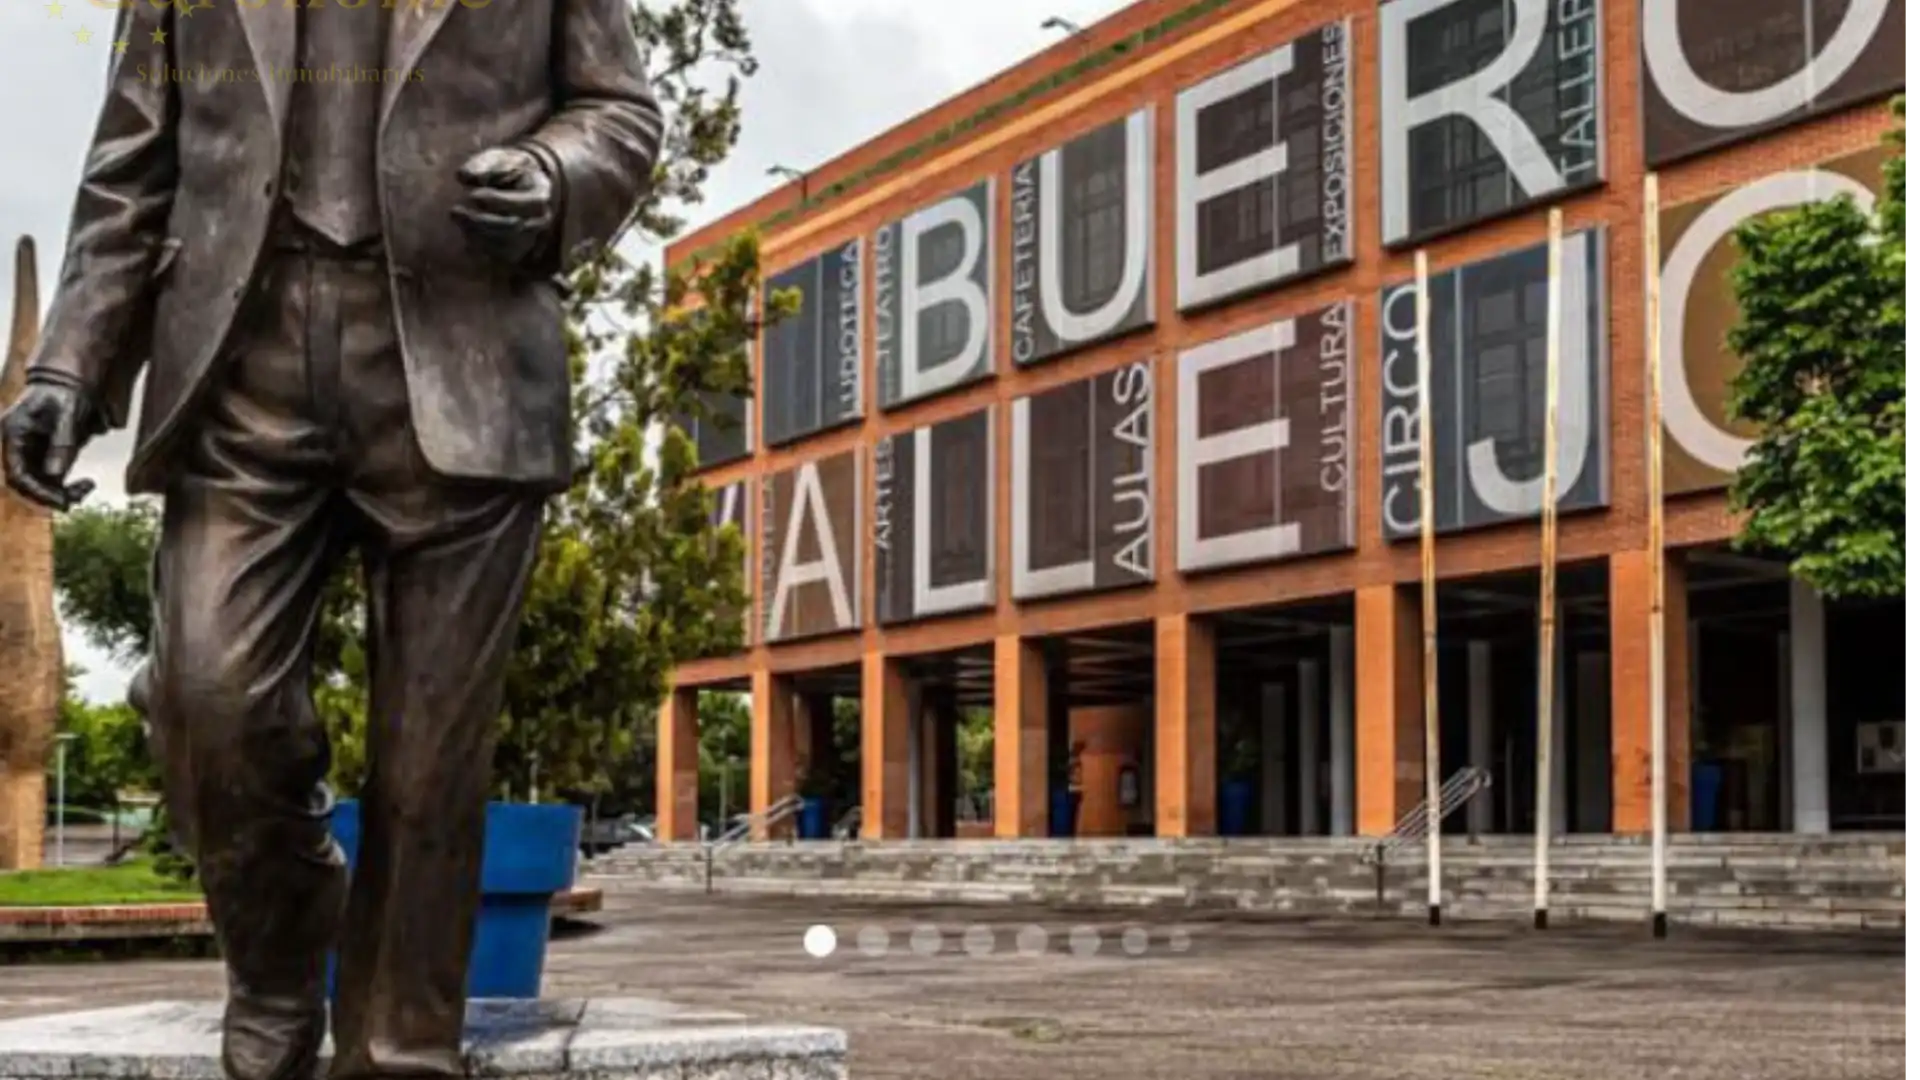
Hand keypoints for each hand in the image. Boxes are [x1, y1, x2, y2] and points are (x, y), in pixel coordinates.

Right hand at [1, 380, 96, 510]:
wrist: (67, 381)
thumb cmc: (65, 392)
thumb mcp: (68, 415)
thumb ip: (62, 444)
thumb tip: (55, 475)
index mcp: (13, 434)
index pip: (17, 473)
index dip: (38, 491)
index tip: (62, 502)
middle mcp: (15, 445)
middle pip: (24, 482)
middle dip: (49, 495)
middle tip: (75, 500)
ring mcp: (28, 451)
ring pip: (36, 483)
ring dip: (59, 492)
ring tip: (86, 489)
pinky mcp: (41, 455)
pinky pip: (49, 478)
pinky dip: (65, 485)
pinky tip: (85, 484)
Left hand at [451, 147, 555, 267]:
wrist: (518, 186)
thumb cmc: (505, 170)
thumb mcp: (496, 159)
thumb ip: (481, 165)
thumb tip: (463, 176)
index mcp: (540, 192)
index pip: (523, 202)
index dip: (497, 201)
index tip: (471, 194)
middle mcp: (541, 218)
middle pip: (513, 226)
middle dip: (481, 221)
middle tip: (455, 211)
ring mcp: (532, 237)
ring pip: (506, 244)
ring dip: (478, 235)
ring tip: (458, 220)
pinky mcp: (519, 250)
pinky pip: (501, 256)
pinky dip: (482, 247)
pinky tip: (466, 233)